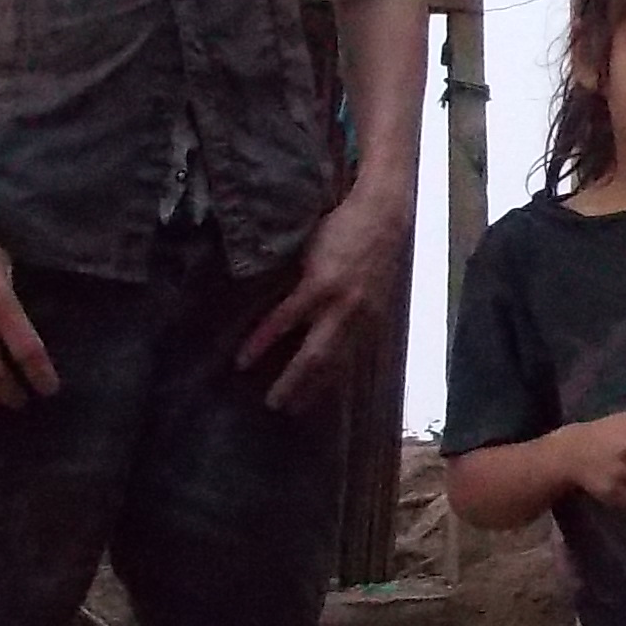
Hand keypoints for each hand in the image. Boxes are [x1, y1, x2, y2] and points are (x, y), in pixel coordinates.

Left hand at [235, 180, 411, 407]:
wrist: (384, 218)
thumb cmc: (338, 227)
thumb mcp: (306, 250)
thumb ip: (291, 281)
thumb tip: (266, 306)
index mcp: (319, 285)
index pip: (284, 321)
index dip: (261, 344)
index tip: (240, 364)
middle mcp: (342, 306)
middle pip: (314, 354)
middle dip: (293, 382)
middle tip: (273, 404)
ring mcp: (363, 316)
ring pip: (337, 361)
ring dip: (316, 386)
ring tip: (297, 407)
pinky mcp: (377, 319)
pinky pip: (354, 354)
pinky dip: (338, 373)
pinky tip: (327, 387)